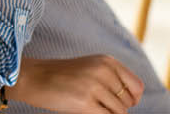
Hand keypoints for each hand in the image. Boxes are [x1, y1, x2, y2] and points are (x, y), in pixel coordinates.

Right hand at [11, 55, 143, 112]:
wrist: (32, 77)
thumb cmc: (61, 76)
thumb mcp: (90, 68)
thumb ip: (112, 78)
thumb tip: (134, 99)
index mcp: (107, 61)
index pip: (137, 86)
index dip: (132, 98)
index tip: (119, 101)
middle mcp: (104, 71)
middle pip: (128, 102)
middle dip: (116, 107)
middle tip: (95, 102)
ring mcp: (95, 86)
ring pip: (119, 112)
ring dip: (106, 113)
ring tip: (87, 104)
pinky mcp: (86, 102)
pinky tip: (84, 109)